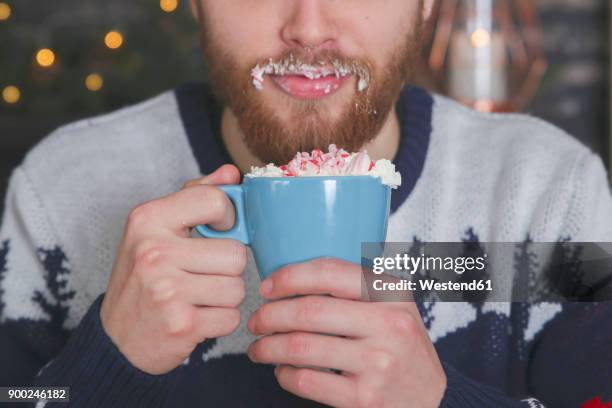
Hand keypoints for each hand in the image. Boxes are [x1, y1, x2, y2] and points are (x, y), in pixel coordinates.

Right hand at [100, 164, 246, 374]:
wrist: (117, 339)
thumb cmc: (143, 278)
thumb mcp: (157, 229)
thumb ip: (195, 196)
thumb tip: (231, 173)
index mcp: (148, 219)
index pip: (215, 201)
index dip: (228, 217)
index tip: (219, 229)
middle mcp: (154, 252)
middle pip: (235, 253)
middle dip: (226, 268)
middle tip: (201, 274)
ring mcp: (167, 290)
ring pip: (237, 288)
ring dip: (225, 297)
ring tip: (197, 296)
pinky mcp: (181, 325)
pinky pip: (231, 317)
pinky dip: (220, 321)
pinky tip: (197, 317)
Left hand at [247, 258, 445, 407]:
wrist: (432, 400)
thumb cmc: (402, 348)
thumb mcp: (394, 308)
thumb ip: (356, 289)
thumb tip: (292, 279)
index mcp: (392, 294)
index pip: (331, 272)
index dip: (290, 276)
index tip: (268, 287)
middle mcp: (389, 325)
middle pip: (309, 311)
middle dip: (270, 315)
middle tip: (256, 320)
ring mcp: (378, 364)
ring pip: (301, 347)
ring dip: (268, 346)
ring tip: (259, 348)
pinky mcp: (364, 399)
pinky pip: (306, 381)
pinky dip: (284, 375)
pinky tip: (282, 371)